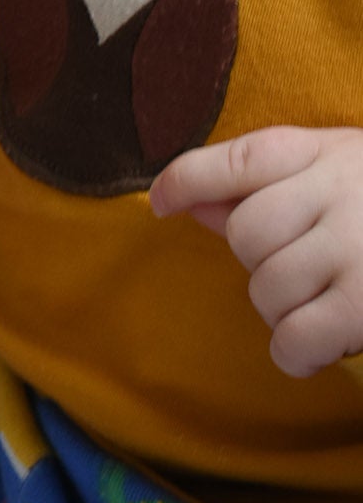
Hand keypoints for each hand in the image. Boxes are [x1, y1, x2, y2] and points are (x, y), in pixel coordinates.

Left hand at [150, 126, 362, 377]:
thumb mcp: (337, 166)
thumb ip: (264, 182)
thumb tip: (188, 202)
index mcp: (323, 151)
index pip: (236, 160)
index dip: (186, 180)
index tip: (158, 202)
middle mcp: (339, 194)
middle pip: (245, 234)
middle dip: (258, 261)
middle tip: (299, 267)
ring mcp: (357, 251)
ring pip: (266, 288)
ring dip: (280, 309)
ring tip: (318, 303)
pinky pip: (296, 338)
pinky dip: (293, 350)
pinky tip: (311, 344)